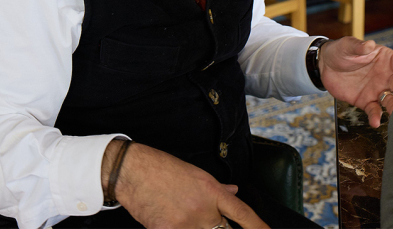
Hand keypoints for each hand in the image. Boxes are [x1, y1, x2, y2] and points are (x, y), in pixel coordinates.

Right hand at [105, 140, 268, 228]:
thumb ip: (218, 188)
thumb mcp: (197, 174)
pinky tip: (173, 219)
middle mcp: (203, 210)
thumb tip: (234, 193)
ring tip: (184, 213)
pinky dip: (180, 228)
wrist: (134, 171)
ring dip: (200, 228)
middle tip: (216, 224)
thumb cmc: (163, 169)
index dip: (258, 227)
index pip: (242, 213)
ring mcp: (185, 224)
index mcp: (212, 192)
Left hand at [319, 37, 392, 127]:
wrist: (325, 66)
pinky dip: (376, 116)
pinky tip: (375, 122)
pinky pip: (374, 110)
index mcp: (387, 59)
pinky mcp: (366, 102)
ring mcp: (378, 90)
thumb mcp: (348, 45)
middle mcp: (387, 76)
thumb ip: (359, 47)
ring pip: (391, 100)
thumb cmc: (341, 50)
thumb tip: (369, 44)